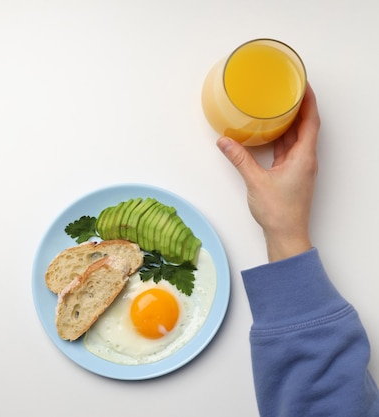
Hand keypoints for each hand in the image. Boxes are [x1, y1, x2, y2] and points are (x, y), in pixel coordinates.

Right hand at [216, 84, 320, 261]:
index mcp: (304, 157)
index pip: (311, 121)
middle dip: (298, 107)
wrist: (286, 235)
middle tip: (286, 91)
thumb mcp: (255, 181)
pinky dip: (282, 139)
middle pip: (306, 126)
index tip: (302, 85)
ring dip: (289, 123)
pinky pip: (288, 150)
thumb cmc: (279, 211)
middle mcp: (305, 159)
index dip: (309, 101)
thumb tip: (225, 141)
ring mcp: (299, 168)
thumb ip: (239, 158)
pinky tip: (270, 134)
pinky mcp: (292, 175)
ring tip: (277, 107)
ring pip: (296, 138)